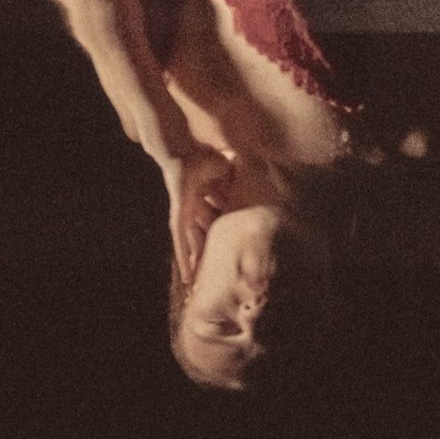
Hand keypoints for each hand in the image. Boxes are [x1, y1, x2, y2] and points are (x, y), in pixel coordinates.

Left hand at [163, 144, 232, 284]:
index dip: (220, 246)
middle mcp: (193, 214)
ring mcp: (184, 216)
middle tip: (208, 281)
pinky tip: (186, 274)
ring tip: (195, 286)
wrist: (182, 152)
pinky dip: (183, 257)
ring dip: (192, 266)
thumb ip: (238, 181)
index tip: (229, 261)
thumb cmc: (202, 159)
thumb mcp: (226, 173)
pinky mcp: (179, 215)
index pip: (214, 230)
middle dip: (203, 261)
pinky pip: (180, 240)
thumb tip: (261, 177)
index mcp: (203, 205)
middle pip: (199, 243)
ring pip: (189, 247)